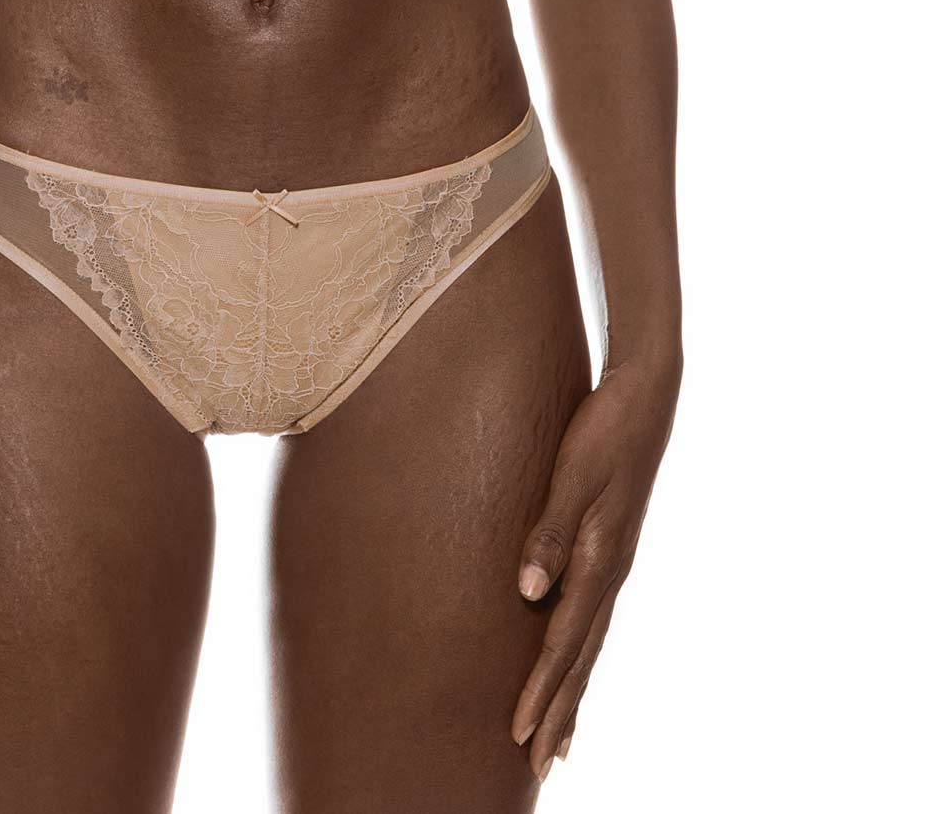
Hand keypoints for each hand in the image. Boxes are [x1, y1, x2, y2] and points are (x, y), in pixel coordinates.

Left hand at [510, 356, 680, 778]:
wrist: (646, 396)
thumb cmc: (603, 429)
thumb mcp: (574, 472)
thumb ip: (550, 529)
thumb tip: (526, 591)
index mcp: (601, 559)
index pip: (564, 641)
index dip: (541, 688)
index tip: (518, 732)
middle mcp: (611, 572)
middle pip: (581, 658)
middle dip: (558, 711)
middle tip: (536, 767)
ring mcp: (615, 565)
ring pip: (590, 646)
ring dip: (572, 694)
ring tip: (557, 743)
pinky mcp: (612, 551)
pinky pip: (593, 620)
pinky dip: (581, 657)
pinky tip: (572, 669)